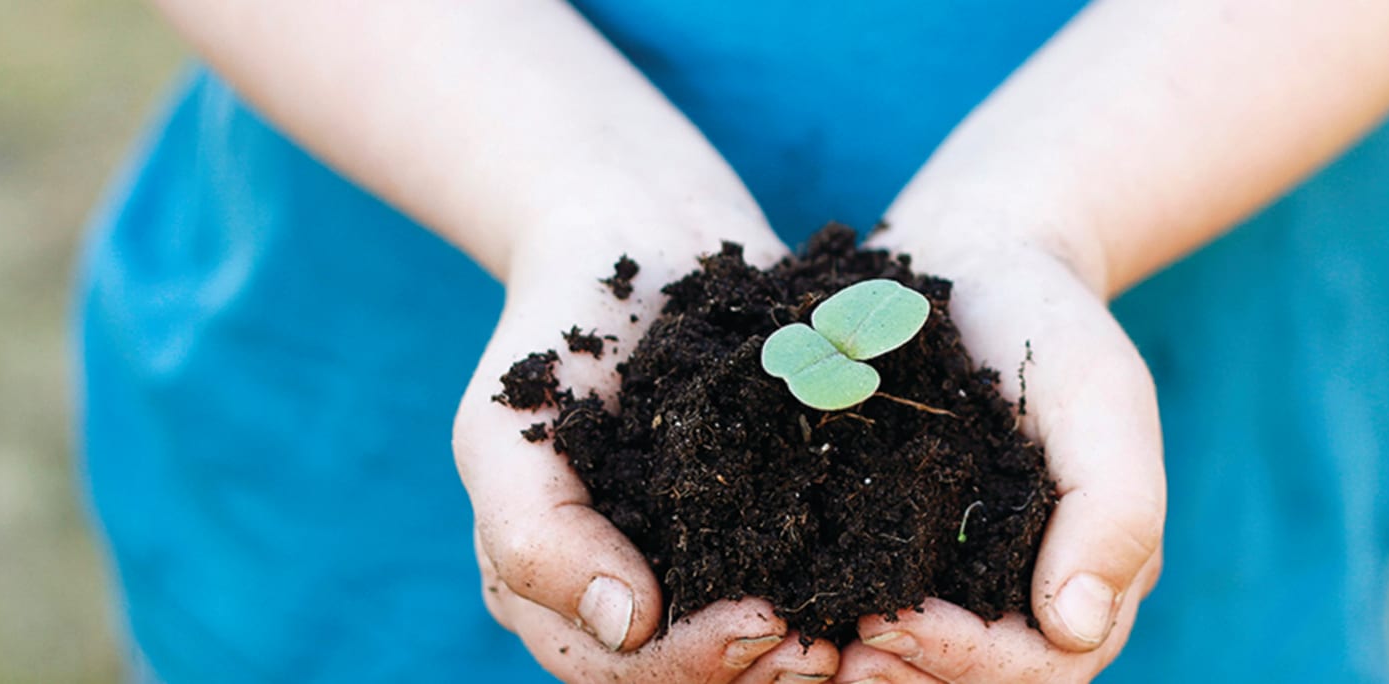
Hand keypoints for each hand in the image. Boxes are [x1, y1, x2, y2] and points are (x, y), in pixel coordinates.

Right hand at [452, 228, 840, 682]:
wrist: (638, 234)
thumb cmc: (555, 329)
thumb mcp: (504, 429)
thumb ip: (537, 536)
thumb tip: (626, 626)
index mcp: (554, 591)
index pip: (617, 671)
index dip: (692, 663)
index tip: (762, 623)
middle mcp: (629, 590)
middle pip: (692, 674)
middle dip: (760, 672)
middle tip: (827, 651)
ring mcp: (699, 555)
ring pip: (753, 644)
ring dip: (807, 653)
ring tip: (861, 635)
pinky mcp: (765, 513)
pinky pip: (800, 572)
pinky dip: (841, 591)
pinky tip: (884, 583)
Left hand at [838, 227, 1166, 682]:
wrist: (977, 258)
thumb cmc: (1051, 326)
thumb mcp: (1100, 400)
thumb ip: (1113, 511)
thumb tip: (1074, 628)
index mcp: (1085, 576)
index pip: (1039, 667)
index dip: (967, 663)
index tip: (889, 623)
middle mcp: (1020, 595)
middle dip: (906, 681)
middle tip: (829, 656)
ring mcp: (956, 578)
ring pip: (917, 666)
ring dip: (863, 672)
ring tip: (799, 649)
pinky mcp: (893, 548)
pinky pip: (864, 607)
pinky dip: (826, 621)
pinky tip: (772, 608)